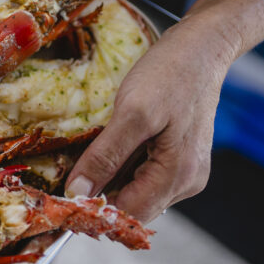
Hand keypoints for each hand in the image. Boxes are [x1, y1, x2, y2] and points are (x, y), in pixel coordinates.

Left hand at [64, 16, 231, 221]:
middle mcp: (187, 182)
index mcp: (179, 175)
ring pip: (137, 192)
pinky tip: (110, 146)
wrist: (201, 48)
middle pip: (133, 207)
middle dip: (101, 194)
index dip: (94, 210)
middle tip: (70, 171)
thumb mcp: (132, 113)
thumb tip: (79, 192)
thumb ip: (105, 156)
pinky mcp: (180, 158)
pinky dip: (123, 167)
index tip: (62, 195)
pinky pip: (145, 175)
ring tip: (90, 153)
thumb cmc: (169, 74)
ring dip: (110, 180)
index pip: (129, 215)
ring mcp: (186, 172)